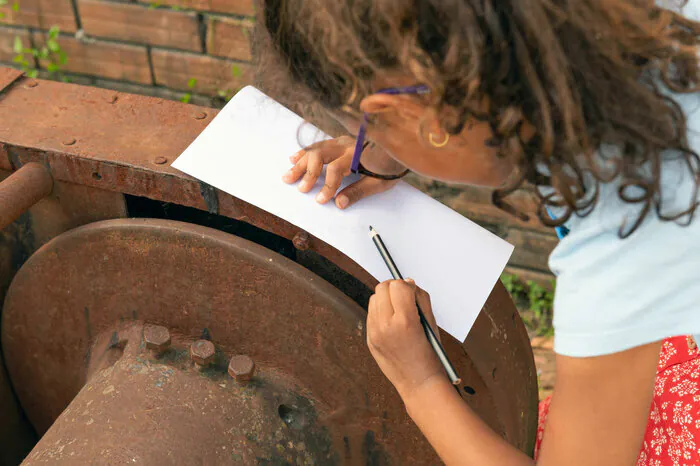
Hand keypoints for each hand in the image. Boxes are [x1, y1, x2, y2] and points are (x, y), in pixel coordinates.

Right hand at [282, 136, 402, 208]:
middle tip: (301, 188)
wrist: (401, 146)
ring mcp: (342, 141)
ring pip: (316, 149)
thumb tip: (339, 203)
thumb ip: (358, 192)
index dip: (327, 186)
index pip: (335, 170)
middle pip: (320, 155)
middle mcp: (347, 145)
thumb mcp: (379, 182)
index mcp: (357, 155)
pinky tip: (295, 158)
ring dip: (301, 162)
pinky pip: (319, 144)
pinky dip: (306, 151)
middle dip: (308, 172)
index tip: (321, 199)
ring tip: (289, 175)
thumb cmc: (391, 165)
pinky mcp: (340, 141)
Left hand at [367, 279, 445, 400]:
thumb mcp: (431, 323)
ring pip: (374, 299)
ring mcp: (375, 334)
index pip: (398, 286)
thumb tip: (409, 283)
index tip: (413, 293)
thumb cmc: (430, 354)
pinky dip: (380, 312)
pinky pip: (371, 314)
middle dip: (394, 289)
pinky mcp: (369, 340)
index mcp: (405, 321)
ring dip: (386, 299)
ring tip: (398, 311)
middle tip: (405, 297)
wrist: (419, 383)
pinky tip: (392, 322)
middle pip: (382, 288)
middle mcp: (386, 326)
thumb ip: (420, 299)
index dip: (407, 286)